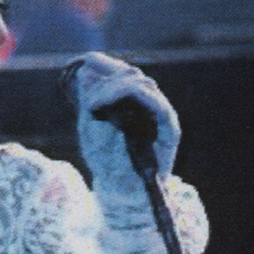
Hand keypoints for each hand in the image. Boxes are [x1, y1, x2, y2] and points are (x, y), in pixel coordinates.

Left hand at [64, 52, 180, 194]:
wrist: (121, 192)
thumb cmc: (106, 162)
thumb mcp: (89, 128)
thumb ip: (89, 99)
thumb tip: (83, 70)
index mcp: (129, 102)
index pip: (121, 73)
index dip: (104, 64)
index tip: (84, 61)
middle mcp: (147, 105)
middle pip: (132, 75)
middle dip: (108, 74)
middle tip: (88, 85)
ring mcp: (159, 115)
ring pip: (144, 85)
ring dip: (118, 86)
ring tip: (97, 100)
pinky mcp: (169, 129)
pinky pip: (158, 104)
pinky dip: (137, 97)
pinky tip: (115, 99)